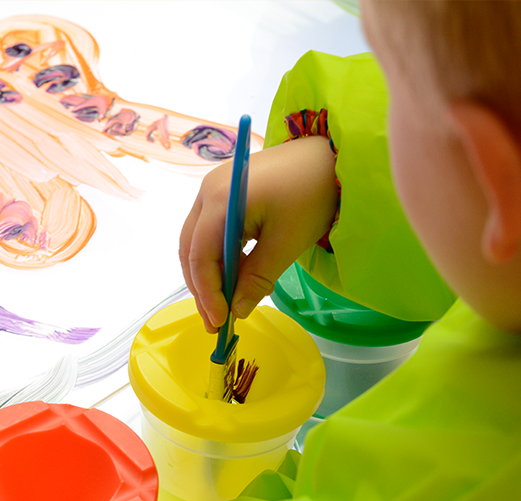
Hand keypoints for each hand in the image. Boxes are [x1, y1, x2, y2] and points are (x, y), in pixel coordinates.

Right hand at [179, 135, 337, 332]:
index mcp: (222, 200)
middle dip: (201, 289)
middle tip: (215, 323)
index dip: (207, 292)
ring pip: (197, 243)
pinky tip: (231, 280)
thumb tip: (237, 311)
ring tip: (222, 307)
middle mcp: (208, 191)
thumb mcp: (286, 243)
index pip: (201, 255)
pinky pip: (210, 233)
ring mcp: (213, 191)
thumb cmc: (312, 194)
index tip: (220, 320)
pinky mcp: (223, 195)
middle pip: (191, 249)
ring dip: (207, 276)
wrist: (329, 157)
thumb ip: (257, 278)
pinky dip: (218, 260)